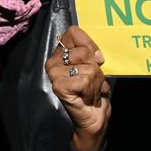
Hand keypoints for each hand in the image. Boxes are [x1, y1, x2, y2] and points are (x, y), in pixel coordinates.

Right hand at [45, 26, 109, 150]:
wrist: (94, 118)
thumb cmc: (94, 91)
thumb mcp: (95, 67)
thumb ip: (91, 53)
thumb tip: (96, 55)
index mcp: (60, 53)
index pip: (73, 33)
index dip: (90, 45)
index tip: (96, 60)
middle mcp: (53, 61)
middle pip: (84, 51)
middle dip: (96, 69)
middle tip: (92, 82)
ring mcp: (54, 73)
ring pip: (88, 67)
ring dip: (96, 82)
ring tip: (91, 91)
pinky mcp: (58, 85)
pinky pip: (85, 80)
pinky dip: (93, 90)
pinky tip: (87, 97)